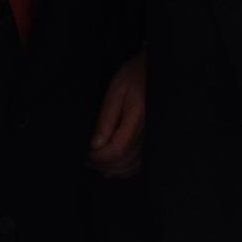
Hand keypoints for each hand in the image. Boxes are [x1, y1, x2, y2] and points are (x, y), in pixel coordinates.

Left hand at [87, 52, 145, 176]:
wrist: (154, 72)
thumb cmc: (135, 76)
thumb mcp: (116, 91)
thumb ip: (106, 118)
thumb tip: (95, 145)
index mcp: (137, 120)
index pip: (118, 151)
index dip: (100, 157)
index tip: (87, 153)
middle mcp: (147, 133)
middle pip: (124, 162)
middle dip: (103, 164)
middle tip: (87, 158)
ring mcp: (150, 139)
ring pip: (132, 167)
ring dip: (112, 169)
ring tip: (96, 161)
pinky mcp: (150, 140)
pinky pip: (139, 164)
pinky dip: (124, 168)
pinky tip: (112, 165)